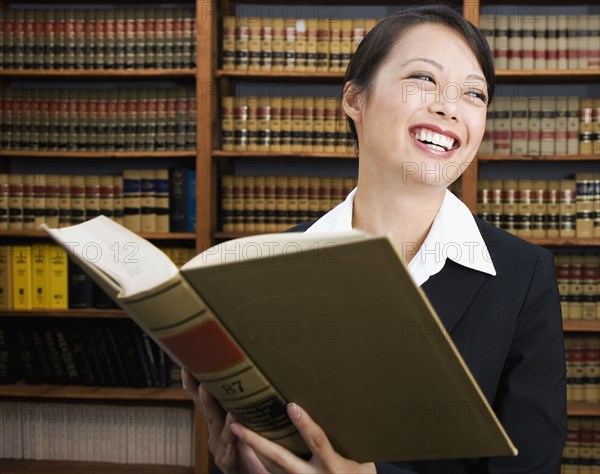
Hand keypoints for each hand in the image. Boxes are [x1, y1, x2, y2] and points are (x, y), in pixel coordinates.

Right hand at [181, 368, 268, 473]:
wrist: (252, 472)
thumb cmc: (250, 445)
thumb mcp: (245, 418)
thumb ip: (242, 400)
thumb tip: (247, 373)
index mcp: (218, 420)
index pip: (205, 399)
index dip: (195, 385)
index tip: (187, 368)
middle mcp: (216, 433)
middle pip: (209, 412)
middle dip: (205, 397)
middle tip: (202, 380)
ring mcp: (221, 449)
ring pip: (220, 432)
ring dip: (220, 418)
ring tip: (220, 403)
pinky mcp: (230, 465)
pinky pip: (229, 457)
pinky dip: (229, 451)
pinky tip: (231, 446)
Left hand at [229, 403, 375, 473]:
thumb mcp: (361, 459)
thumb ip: (346, 438)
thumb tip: (339, 407)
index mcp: (332, 466)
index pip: (317, 442)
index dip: (305, 424)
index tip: (291, 406)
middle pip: (281, 458)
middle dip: (257, 442)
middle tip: (237, 424)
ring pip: (271, 467)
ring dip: (252, 448)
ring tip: (236, 429)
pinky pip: (273, 473)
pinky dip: (260, 459)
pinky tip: (249, 445)